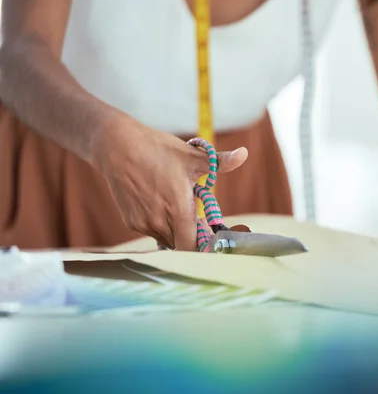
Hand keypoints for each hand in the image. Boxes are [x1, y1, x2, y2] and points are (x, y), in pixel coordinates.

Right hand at [92, 117, 247, 250]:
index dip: (203, 246)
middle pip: (181, 245)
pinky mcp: (131, 222)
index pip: (193, 247)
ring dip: (175, 230)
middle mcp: (160, 222)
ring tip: (176, 206)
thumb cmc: (158, 149)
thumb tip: (244, 154)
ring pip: (166, 239)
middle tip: (197, 220)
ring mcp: (143, 223)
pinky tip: (158, 203)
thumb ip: (221, 161)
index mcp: (179, 209)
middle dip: (191, 236)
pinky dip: (159, 224)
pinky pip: (152, 231)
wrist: (117, 146)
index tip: (210, 235)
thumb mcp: (193, 155)